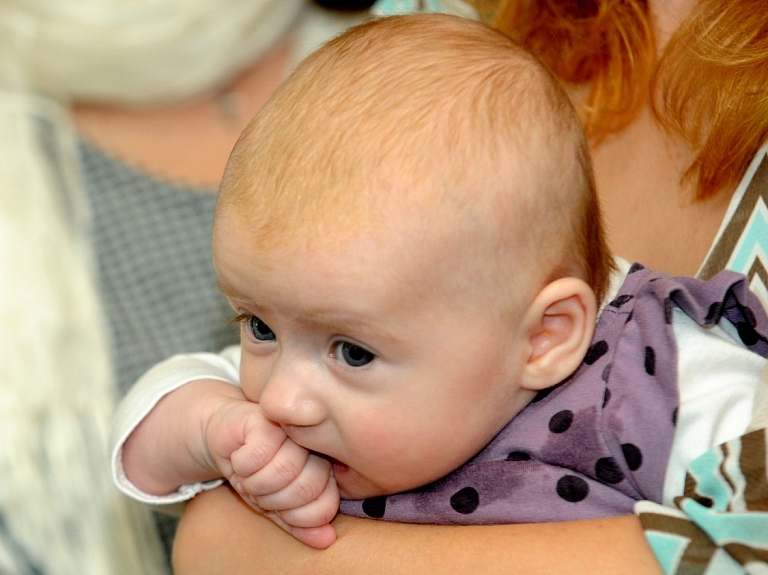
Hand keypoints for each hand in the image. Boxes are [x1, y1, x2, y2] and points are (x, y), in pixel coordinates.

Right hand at [204, 399, 338, 547]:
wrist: (226, 437)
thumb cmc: (255, 470)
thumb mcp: (275, 505)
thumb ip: (300, 523)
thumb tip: (326, 540)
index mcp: (326, 468)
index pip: (325, 505)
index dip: (294, 515)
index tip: (275, 504)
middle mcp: (316, 445)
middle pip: (306, 488)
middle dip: (272, 498)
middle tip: (258, 487)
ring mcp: (295, 427)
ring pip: (282, 471)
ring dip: (255, 482)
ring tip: (248, 473)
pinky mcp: (270, 413)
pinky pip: (259, 454)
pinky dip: (242, 464)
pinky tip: (240, 455)